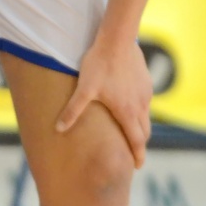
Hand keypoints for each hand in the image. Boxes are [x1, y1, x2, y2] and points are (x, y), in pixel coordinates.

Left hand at [55, 40, 152, 167]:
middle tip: (135, 153)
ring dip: (141, 126)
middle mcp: (140, 105)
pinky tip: (131, 104)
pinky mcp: (146, 81)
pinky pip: (146, 101)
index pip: (136, 141)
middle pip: (144, 131)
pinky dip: (141, 109)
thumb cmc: (99, 64)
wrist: (117, 39)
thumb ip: (73, 110)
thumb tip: (58, 128)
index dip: (137, 155)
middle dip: (140, 144)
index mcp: (127, 112)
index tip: (137, 166)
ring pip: (146, 116)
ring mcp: (146, 92)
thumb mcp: (84, 89)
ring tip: (132, 131)